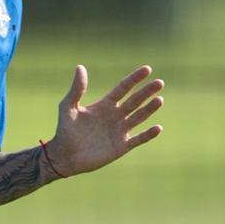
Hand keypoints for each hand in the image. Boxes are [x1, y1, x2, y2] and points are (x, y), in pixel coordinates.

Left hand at [43, 65, 163, 176]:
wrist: (64, 156)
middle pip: (135, 100)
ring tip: (160, 100)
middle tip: (159, 82)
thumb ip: (77, 89)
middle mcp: (115, 116)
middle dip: (147, 91)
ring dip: (149, 109)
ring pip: (139, 117)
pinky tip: (158, 128)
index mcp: (105, 105)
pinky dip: (148, 134)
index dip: (135, 79)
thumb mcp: (68, 107)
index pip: (123, 88)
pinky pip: (138, 139)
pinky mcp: (121, 146)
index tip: (147, 69)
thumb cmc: (65, 130)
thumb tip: (80, 67)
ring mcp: (119, 131)